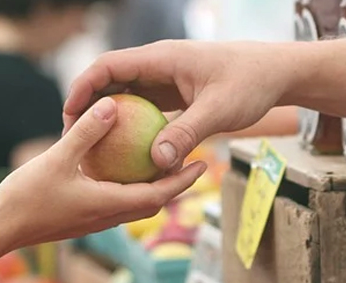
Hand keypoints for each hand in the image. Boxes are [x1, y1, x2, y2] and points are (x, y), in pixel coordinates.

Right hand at [0, 96, 206, 250]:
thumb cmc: (26, 197)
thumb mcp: (57, 158)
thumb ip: (86, 132)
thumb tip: (112, 105)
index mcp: (109, 205)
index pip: (158, 195)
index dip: (183, 180)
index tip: (203, 164)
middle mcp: (107, 217)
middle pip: (153, 202)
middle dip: (175, 184)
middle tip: (192, 161)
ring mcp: (95, 220)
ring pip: (135, 204)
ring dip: (153, 187)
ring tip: (163, 162)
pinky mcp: (82, 218)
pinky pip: (115, 202)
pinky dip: (128, 187)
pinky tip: (121, 167)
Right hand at [63, 40, 294, 170]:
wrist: (276, 73)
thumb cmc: (250, 84)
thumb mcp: (219, 111)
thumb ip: (187, 134)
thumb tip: (157, 162)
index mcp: (162, 58)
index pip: (108, 66)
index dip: (83, 88)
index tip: (69, 115)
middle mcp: (159, 66)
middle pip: (110, 81)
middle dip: (88, 107)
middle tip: (73, 138)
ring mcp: (166, 79)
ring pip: (126, 96)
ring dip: (109, 119)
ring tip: (92, 149)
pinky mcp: (175, 94)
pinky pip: (145, 109)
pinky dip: (132, 127)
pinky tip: (127, 154)